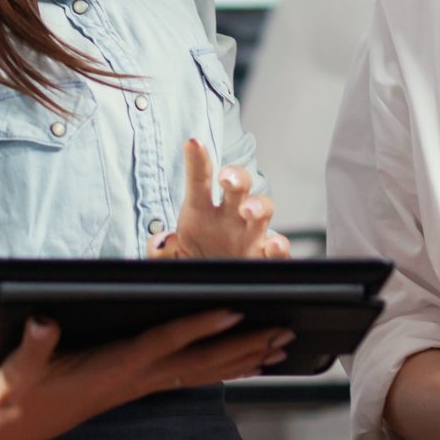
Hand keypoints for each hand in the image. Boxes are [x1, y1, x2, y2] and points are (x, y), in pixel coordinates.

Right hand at [0, 311, 290, 439]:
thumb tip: (43, 321)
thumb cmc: (22, 390)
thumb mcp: (21, 366)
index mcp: (115, 368)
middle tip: (283, 331)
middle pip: (201, 361)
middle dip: (244, 345)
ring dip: (244, 359)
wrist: (18, 423)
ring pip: (204, 371)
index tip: (233, 312)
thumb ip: (35, 344)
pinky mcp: (142, 386)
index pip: (165, 342)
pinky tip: (247, 364)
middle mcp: (138, 378)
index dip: (199, 327)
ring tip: (281, 346)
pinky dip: (224, 368)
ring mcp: (144, 384)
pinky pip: (193, 377)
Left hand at [151, 140, 286, 258]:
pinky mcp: (266, 260)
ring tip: (248, 210)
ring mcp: (251, 236)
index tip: (192, 144)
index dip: (197, 161)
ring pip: (263, 209)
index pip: (200, 181)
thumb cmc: (192, 268)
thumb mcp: (169, 263)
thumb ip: (159, 253)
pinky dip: (279, 246)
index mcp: (201, 213)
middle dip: (236, 176)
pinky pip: (278, 249)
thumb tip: (161, 241)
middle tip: (227, 178)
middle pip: (238, 186)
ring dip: (258, 205)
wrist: (212, 295)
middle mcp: (230, 219)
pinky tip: (271, 246)